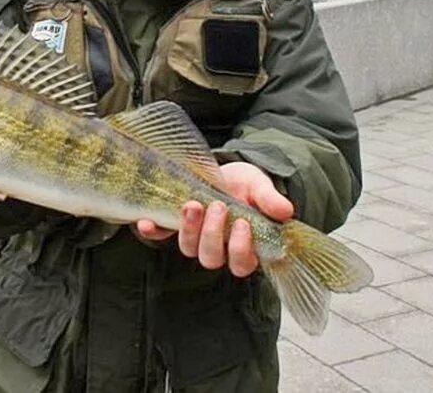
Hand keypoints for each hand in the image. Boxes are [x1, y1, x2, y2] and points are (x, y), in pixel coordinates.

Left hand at [135, 162, 294, 276]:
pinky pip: (159, 236)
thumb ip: (269, 199)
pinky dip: (152, 230)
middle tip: (218, 206)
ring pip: (188, 249)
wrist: (224, 170)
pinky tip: (146, 220)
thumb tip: (286, 211)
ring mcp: (194, 238)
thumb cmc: (245, 185)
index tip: (243, 223)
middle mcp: (218, 248)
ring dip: (189, 229)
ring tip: (192, 205)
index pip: (242, 263)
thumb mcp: (259, 186)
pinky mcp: (173, 226)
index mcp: (244, 246)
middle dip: (212, 234)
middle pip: (211, 258)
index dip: (240, 249)